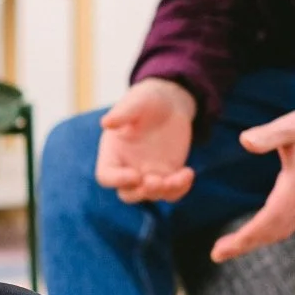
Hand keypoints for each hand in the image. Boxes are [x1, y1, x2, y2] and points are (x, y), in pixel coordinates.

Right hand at [96, 78, 196, 202]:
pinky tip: (188, 173)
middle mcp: (128, 167)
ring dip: (165, 191)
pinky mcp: (167, 174)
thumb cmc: (146, 100)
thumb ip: (122, 113)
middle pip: (127, 194)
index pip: (106, 176)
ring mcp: (148, 173)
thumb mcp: (135, 102)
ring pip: (152, 195)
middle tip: (156, 181)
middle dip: (141, 193)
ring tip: (179, 177)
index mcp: (113, 153)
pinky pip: (172, 192)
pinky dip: (181, 189)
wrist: (168, 103)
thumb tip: (106, 122)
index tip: (135, 175)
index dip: (117, 180)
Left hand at [210, 95, 294, 262]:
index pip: (268, 220)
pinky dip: (267, 234)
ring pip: (280, 232)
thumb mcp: (292, 126)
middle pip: (272, 232)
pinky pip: (285, 226)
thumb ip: (268, 135)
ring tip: (228, 248)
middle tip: (217, 255)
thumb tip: (245, 141)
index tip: (223, 249)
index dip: (245, 236)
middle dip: (245, 245)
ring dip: (254, 242)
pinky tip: (252, 234)